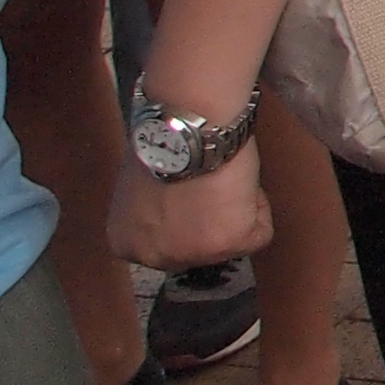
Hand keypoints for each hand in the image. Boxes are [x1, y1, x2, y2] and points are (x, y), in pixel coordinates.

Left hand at [111, 146, 272, 273]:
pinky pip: (259, 235)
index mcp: (125, 242)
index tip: (193, 192)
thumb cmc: (167, 139)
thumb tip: (178, 205)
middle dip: (212, 221)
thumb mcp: (142, 186)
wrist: (187, 127)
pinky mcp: (224, 246)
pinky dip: (258, 207)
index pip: (171, 242)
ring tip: (224, 182)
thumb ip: (155, 209)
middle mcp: (151, 257)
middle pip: (199, 249)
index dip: (190, 213)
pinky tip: (239, 185)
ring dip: (236, 212)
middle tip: (214, 189)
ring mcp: (188, 255)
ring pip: (232, 242)